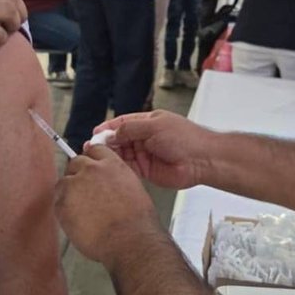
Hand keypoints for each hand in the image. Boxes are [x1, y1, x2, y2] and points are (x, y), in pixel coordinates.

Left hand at [55, 147, 157, 267]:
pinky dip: (64, 211)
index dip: (91, 162)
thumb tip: (106, 182)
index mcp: (111, 164)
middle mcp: (91, 169)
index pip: (94, 150)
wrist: (129, 240)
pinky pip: (57, 202)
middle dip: (78, 176)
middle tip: (84, 195)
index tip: (90, 171)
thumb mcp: (132, 187)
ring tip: (81, 212)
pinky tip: (77, 221)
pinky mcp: (62, 202)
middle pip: (75, 163)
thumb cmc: (136, 221)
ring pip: (63, 182)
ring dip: (69, 193)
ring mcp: (75, 184)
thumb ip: (115, 178)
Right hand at [86, 110, 214, 190]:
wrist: (202, 160)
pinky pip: (128, 169)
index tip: (95, 134)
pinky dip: (118, 168)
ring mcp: (146, 155)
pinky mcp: (147, 171)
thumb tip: (111, 133)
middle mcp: (145, 138)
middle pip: (119, 140)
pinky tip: (110, 168)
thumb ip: (130, 129)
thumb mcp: (154, 126)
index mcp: (147, 123)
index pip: (122, 123)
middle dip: (106, 143)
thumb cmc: (186, 139)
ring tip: (98, 158)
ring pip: (122, 155)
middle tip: (92, 148)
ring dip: (110, 156)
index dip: (108, 129)